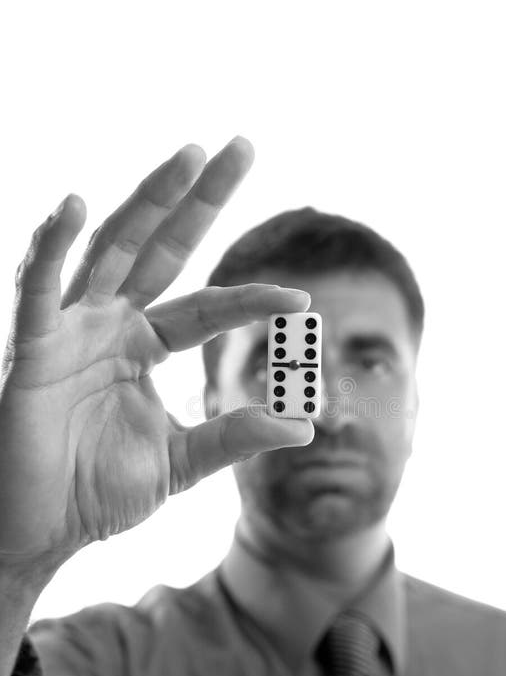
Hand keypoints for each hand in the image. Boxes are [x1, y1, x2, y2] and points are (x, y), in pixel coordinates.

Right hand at [0, 138, 312, 581]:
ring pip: (111, 248)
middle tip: (240, 146)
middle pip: (161, 246)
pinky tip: (72, 205)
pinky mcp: (31, 347)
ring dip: (147, 199)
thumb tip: (304, 427)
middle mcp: (110, 324)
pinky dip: (50, 247)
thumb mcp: (181, 461)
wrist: (41, 528)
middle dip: (198, 197)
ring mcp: (70, 328)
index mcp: (144, 346)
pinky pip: (37, 289)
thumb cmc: (99, 492)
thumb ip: (233, 437)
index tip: (301, 302)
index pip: (207, 308)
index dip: (252, 300)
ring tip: (189, 155)